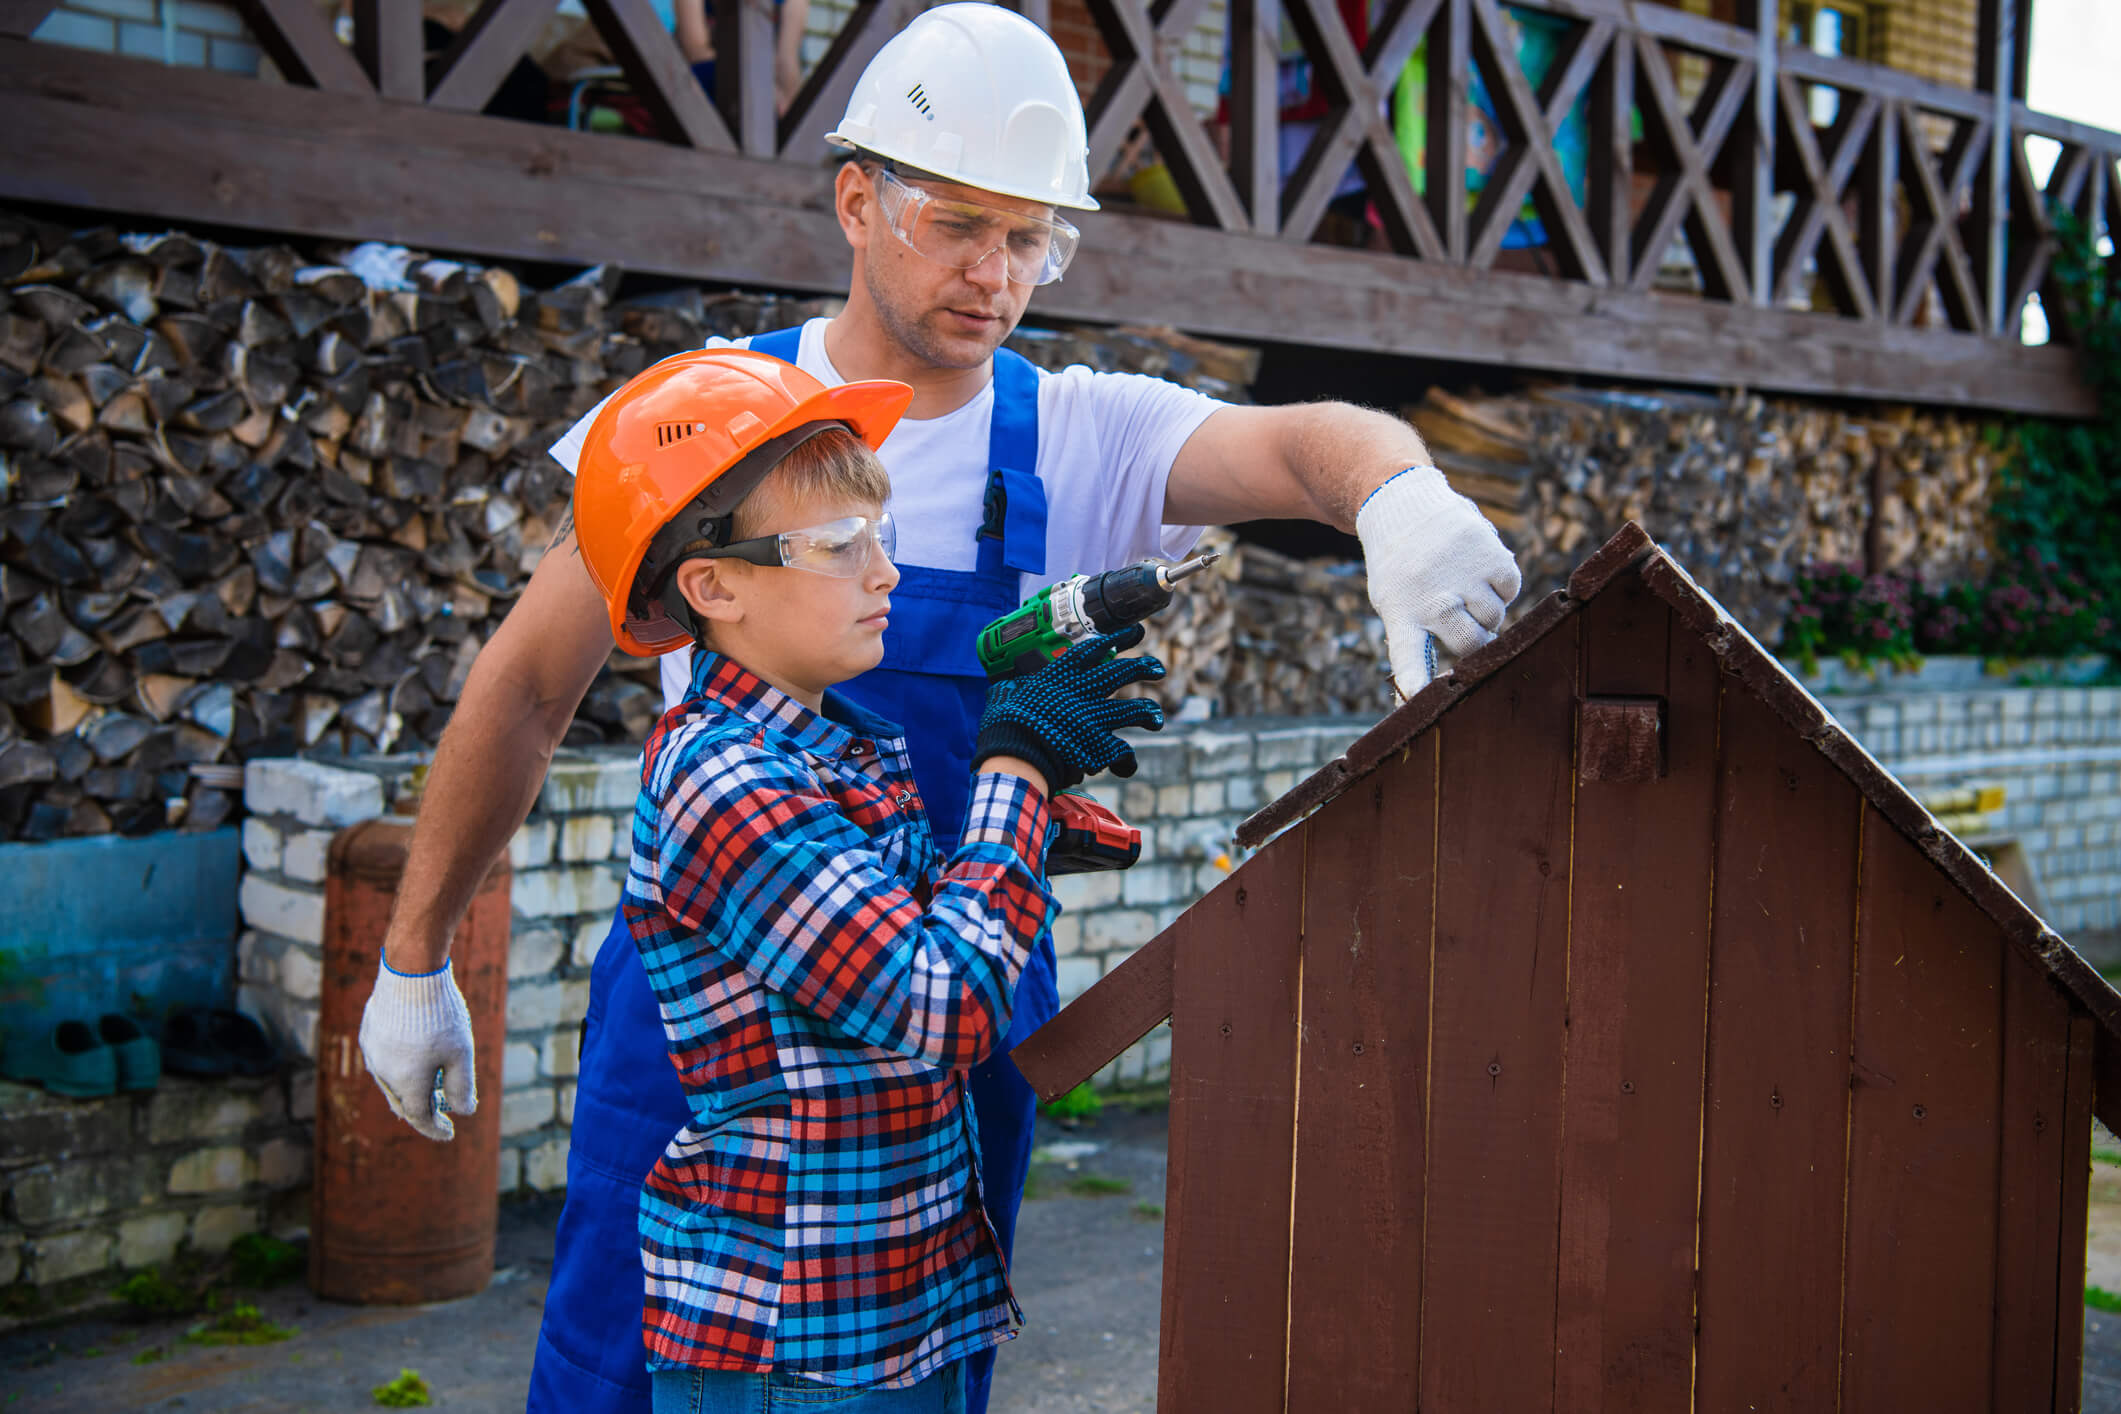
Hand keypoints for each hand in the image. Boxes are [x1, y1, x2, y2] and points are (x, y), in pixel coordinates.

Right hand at [358, 958, 476, 1141]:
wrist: (411, 972)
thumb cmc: (440, 1015)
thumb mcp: (461, 1053)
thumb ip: (461, 1086)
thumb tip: (463, 1112)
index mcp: (406, 1082)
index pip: (419, 1117)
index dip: (435, 1129)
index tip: (450, 1134)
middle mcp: (383, 1072)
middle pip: (402, 1102)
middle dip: (421, 1112)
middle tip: (439, 1115)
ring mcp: (373, 1051)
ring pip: (390, 1082)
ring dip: (408, 1090)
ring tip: (426, 1091)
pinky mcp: (369, 1032)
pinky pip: (382, 1060)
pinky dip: (398, 1070)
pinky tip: (410, 1061)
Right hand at [974, 625, 1166, 790]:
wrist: (1015, 754)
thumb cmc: (1004, 726)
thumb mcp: (1003, 698)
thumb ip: (1009, 691)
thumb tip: (1003, 688)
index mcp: (1058, 677)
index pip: (1093, 650)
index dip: (1117, 638)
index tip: (1135, 632)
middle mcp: (1081, 693)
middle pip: (1121, 673)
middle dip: (1143, 668)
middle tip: (1158, 667)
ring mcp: (1093, 718)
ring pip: (1132, 710)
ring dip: (1147, 714)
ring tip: (1156, 719)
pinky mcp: (1099, 746)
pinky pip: (1122, 752)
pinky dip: (1126, 760)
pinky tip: (1126, 766)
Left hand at [1356, 466, 1522, 695]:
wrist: (1405, 506)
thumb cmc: (1401, 568)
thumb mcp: (1393, 602)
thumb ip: (1417, 640)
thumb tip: (1438, 685)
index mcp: (1401, 613)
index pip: (1409, 658)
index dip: (1416, 684)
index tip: (1419, 704)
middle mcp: (1433, 597)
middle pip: (1472, 644)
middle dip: (1474, 639)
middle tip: (1461, 618)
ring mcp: (1464, 576)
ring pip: (1495, 618)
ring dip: (1486, 609)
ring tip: (1462, 586)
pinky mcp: (1491, 554)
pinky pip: (1511, 590)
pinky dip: (1500, 586)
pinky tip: (1477, 569)